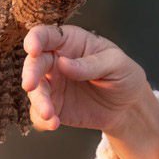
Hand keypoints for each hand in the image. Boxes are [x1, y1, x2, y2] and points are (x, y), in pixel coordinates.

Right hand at [22, 25, 158, 158]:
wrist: (128, 106)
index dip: (35, 39)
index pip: (46, 35)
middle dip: (30, 73)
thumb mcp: (116, 63)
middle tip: (29, 86)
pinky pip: (39, 112)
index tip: (33, 50)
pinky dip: (42, 119)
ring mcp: (52, 84)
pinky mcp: (53, 105)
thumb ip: (91, 64)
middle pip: (34, 62)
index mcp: (70, 42)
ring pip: (35, 89)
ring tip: (49, 114)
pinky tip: (54, 123)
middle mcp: (55, 60)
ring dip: (38, 101)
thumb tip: (63, 63)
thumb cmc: (123, 74)